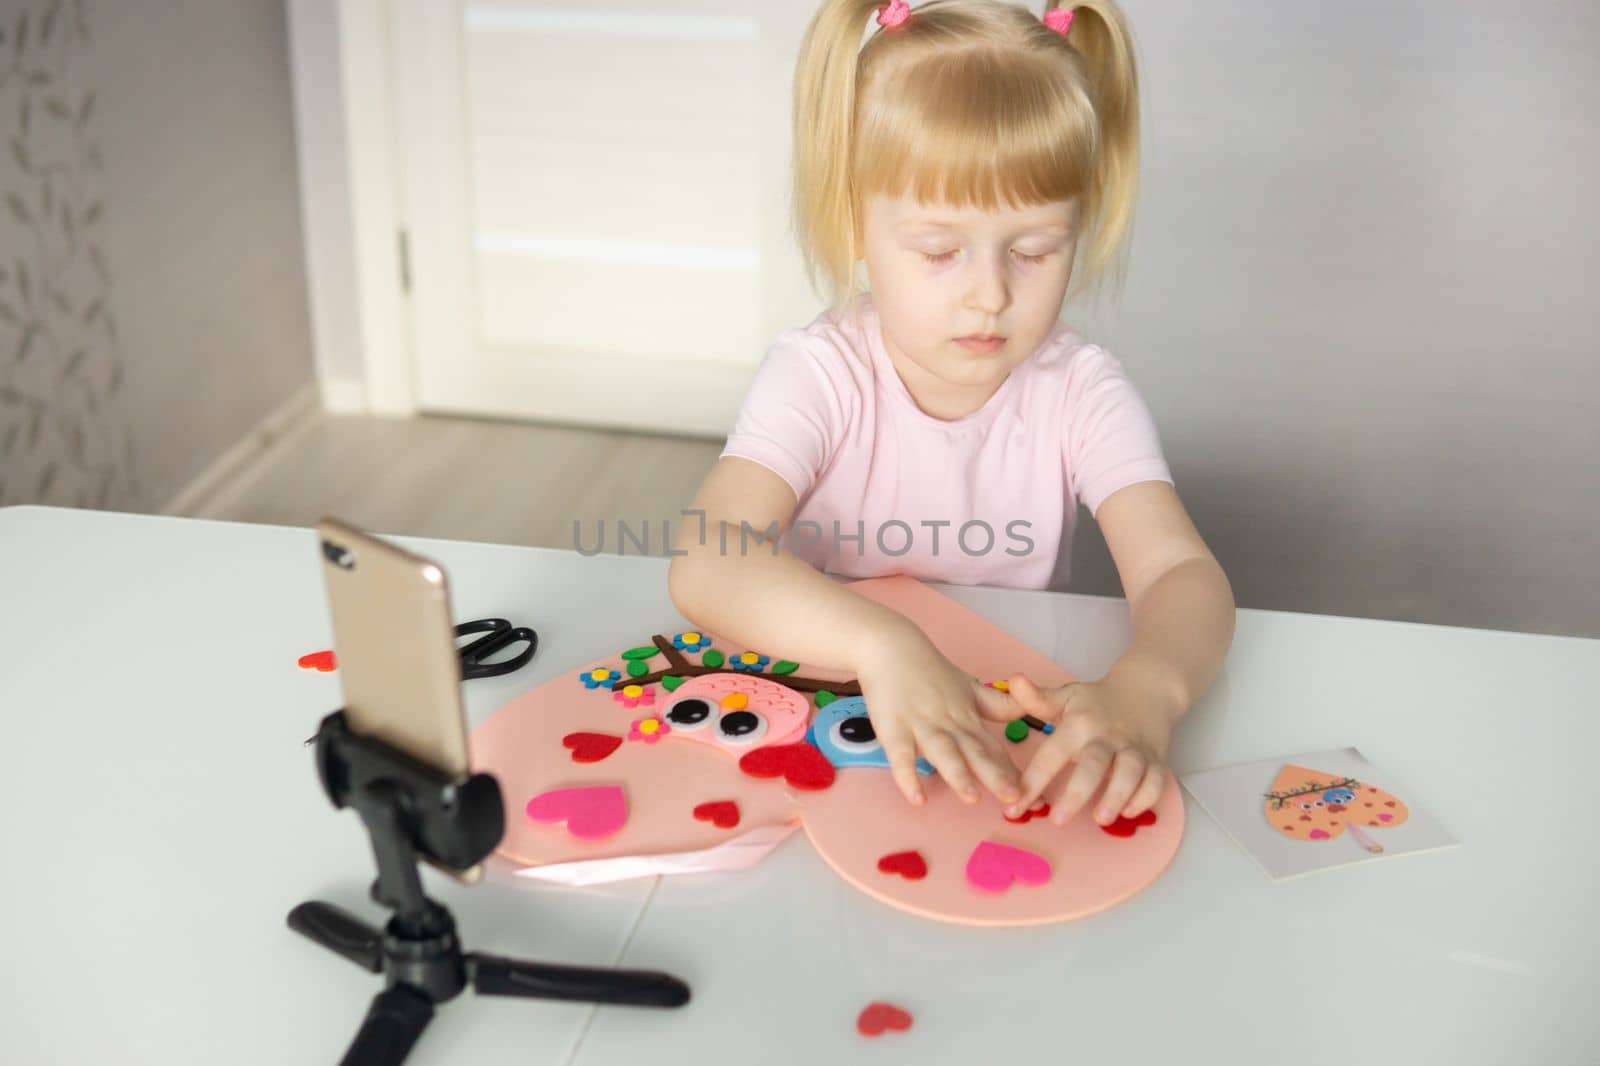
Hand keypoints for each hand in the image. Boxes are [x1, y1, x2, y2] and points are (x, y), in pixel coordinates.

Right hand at [853, 621, 1023, 807]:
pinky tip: (917, 799)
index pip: (993, 746)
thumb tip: (1027, 712)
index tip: (1030, 792)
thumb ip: (997, 705)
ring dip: (957, 774)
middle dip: (994, 775)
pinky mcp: (893, 728)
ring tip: (971, 798)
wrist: (890, 647)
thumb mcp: (968, 687)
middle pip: (973, 751)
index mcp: (967, 716)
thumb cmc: (929, 671)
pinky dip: (907, 777)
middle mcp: (948, 722)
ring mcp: (920, 725)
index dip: (1011, 769)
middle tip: (1014, 798)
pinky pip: (900, 756)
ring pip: (942, 751)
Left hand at [986, 671, 1176, 826]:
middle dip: (1076, 794)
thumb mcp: (1065, 696)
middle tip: (1058, 820)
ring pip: (1129, 773)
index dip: (1033, 780)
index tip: (1015, 807)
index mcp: (1079, 725)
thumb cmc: (1098, 701)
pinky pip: (1156, 780)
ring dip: (1116, 796)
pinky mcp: (1156, 759)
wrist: (1146, 689)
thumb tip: (1013, 680)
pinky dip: (1146, 797)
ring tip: (1101, 820)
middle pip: (1093, 765)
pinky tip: (1129, 812)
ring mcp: (1133, 748)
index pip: (1052, 754)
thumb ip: (1037, 698)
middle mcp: (1106, 737)